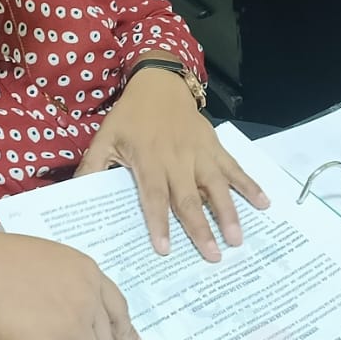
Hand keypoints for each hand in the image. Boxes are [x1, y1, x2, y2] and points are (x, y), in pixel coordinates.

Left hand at [76, 68, 268, 260]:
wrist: (159, 83)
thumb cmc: (130, 116)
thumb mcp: (105, 137)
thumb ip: (92, 167)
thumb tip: (76, 194)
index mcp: (148, 159)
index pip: (154, 195)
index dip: (159, 222)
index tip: (165, 249)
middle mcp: (177, 158)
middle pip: (190, 197)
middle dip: (201, 228)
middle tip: (213, 256)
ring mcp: (199, 152)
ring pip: (216, 185)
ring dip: (228, 212)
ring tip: (238, 238)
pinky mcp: (215, 146)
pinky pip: (233, 167)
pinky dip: (249, 184)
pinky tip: (264, 203)